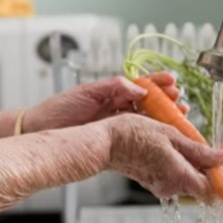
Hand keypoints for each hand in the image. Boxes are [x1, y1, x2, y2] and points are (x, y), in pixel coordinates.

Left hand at [24, 72, 186, 132]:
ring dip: (165, 118)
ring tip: (179, 115)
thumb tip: (139, 88)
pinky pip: (137, 136)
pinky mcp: (114, 140)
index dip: (158, 83)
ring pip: (148, 120)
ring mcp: (117, 124)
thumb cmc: (59, 109)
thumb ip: (114, 87)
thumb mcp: (88, 92)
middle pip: (150, 103)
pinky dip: (152, 135)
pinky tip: (163, 136)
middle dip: (167, 101)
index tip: (172, 82)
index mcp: (112, 92)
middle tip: (181, 102)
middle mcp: (118, 107)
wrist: (42, 130)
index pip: (142, 85)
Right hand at [102, 114, 222, 201]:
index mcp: (178, 176)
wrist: (104, 143)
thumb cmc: (132, 135)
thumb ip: (200, 151)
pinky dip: (191, 166)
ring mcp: (162, 185)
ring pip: (194, 182)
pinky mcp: (155, 181)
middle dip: (221, 170)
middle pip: (206, 187)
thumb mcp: (171, 136)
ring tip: (211, 147)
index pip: (214, 191)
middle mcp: (171, 187)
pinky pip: (181, 177)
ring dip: (207, 167)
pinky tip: (191, 150)